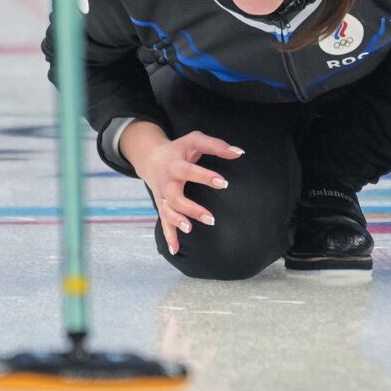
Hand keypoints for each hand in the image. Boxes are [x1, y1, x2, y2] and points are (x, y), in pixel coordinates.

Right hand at [122, 125, 243, 254]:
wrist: (151, 158)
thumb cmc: (179, 149)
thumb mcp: (195, 140)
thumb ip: (217, 145)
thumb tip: (239, 153)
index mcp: (175, 165)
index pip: (189, 171)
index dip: (205, 176)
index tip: (223, 183)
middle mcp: (166, 182)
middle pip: (175, 197)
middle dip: (191, 208)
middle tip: (211, 219)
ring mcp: (162, 197)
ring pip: (167, 212)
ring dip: (178, 222)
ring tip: (190, 229)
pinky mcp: (162, 207)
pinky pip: (164, 224)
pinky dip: (169, 237)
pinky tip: (176, 250)